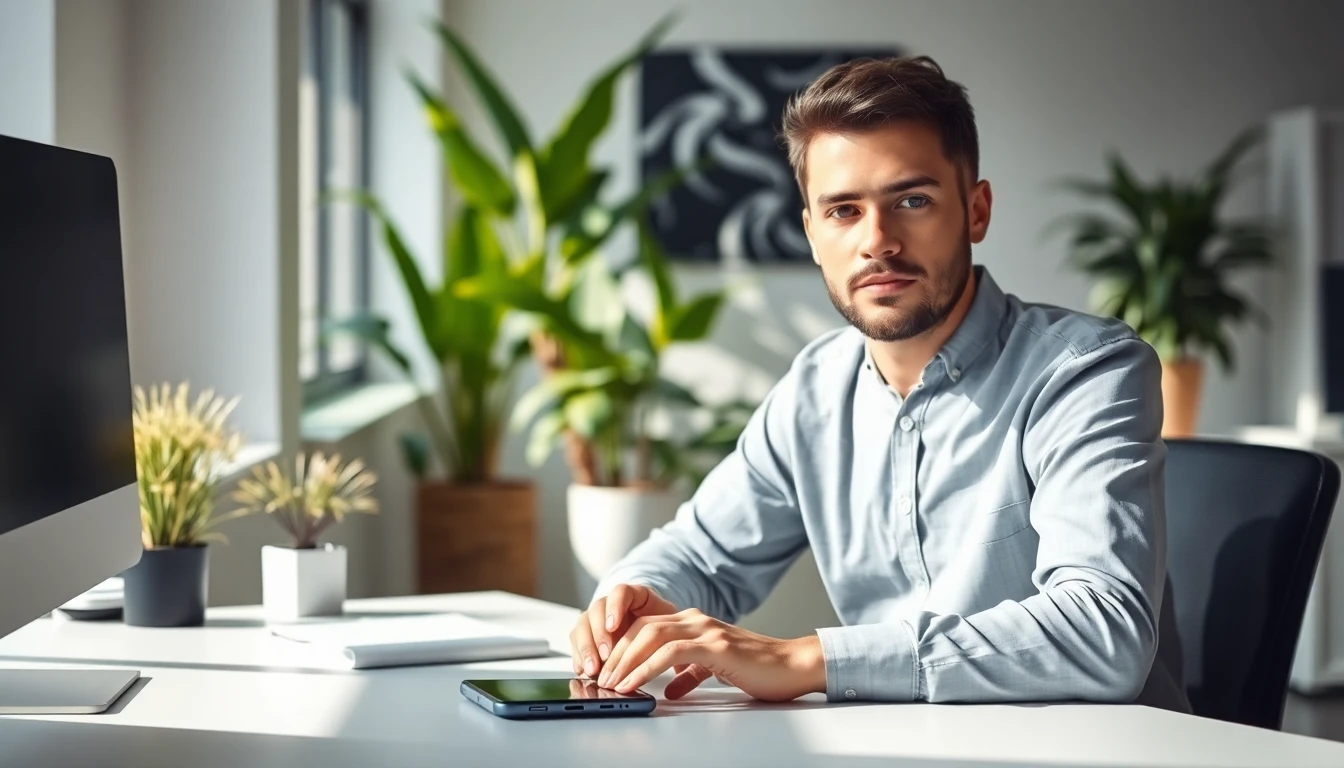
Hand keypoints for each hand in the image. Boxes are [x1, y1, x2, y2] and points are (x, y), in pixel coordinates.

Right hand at [569, 583, 676, 678]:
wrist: (658, 633)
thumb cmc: (667, 630)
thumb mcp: (674, 630)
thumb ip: (671, 638)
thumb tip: (673, 659)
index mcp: (636, 596)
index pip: (621, 592)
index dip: (615, 607)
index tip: (613, 626)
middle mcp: (612, 604)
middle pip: (597, 610)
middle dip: (598, 634)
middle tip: (605, 655)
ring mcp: (598, 619)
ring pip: (583, 625)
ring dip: (586, 648)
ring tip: (593, 670)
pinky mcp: (589, 635)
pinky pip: (576, 641)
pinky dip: (579, 656)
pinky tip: (583, 671)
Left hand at [598, 607, 825, 701]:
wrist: (793, 665)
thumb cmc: (760, 669)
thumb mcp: (715, 669)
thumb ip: (690, 674)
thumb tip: (669, 690)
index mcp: (695, 623)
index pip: (646, 627)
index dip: (621, 647)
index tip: (606, 669)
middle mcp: (697, 620)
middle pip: (642, 629)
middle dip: (616, 654)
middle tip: (600, 678)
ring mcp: (706, 630)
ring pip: (651, 636)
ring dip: (626, 661)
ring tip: (611, 683)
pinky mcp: (715, 645)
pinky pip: (671, 652)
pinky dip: (647, 668)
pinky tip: (635, 682)